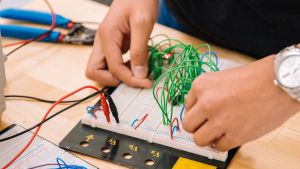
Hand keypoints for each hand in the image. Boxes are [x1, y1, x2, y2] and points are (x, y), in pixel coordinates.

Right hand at [86, 0, 157, 87]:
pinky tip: (137, 64)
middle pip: (94, 72)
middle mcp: (102, 41)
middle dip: (114, 80)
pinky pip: (112, 63)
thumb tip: (139, 75)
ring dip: (118, 76)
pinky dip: (123, 68)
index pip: (113, 68)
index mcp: (106, 36)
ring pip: (101, 69)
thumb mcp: (143, 24)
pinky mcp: (114, 44)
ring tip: (138, 73)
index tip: (146, 82)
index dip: (129, 79)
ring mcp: (106, 43)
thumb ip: (140, 51)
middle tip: (134, 79)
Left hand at [182, 55, 299, 150]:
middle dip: (197, 126)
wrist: (280, 82)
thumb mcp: (221, 78)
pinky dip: (223, 143)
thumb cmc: (254, 78)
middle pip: (188, 125)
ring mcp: (219, 121)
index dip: (197, 111)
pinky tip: (231, 134)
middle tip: (208, 125)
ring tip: (218, 131)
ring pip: (199, 140)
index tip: (206, 113)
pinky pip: (218, 147)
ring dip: (207, 137)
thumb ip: (205, 94)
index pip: (186, 107)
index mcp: (201, 85)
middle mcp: (206, 103)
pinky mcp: (235, 135)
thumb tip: (197, 110)